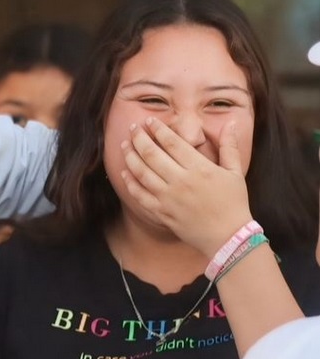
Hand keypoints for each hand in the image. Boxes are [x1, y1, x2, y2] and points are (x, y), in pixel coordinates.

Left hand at [119, 117, 252, 256]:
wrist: (229, 238)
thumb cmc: (234, 203)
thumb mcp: (235, 172)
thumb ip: (230, 147)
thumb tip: (230, 123)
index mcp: (199, 168)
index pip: (172, 142)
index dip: (158, 129)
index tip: (149, 121)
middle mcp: (181, 181)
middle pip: (151, 153)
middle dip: (138, 137)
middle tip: (132, 128)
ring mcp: (169, 198)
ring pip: (141, 172)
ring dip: (130, 156)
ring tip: (124, 145)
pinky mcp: (161, 212)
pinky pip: (140, 195)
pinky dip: (129, 182)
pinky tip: (124, 172)